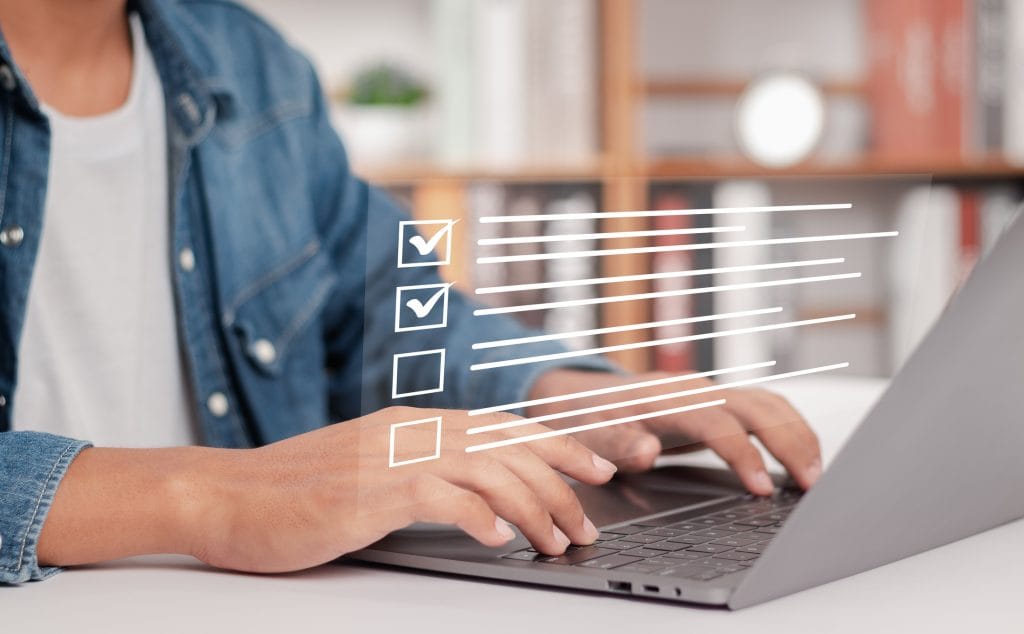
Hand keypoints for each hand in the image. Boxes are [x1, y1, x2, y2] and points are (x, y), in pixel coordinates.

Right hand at [39, 406, 616, 572]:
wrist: (221, 495)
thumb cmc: (291, 491)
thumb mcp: (367, 470)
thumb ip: (419, 471)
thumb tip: (475, 497)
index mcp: (413, 423)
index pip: (503, 427)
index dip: (557, 447)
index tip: (596, 470)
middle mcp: (409, 430)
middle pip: (508, 445)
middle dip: (562, 482)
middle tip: (589, 520)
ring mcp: (389, 456)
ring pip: (487, 469)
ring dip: (532, 506)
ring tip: (557, 540)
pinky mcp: (367, 490)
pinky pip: (439, 496)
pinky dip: (478, 516)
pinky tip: (500, 540)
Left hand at [526, 370, 821, 495]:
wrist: (581, 396)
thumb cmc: (587, 419)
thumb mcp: (589, 436)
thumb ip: (616, 445)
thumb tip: (646, 453)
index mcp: (664, 398)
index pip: (716, 421)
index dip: (743, 453)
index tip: (763, 488)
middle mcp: (694, 389)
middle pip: (756, 406)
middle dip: (789, 442)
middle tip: (813, 485)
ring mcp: (709, 392)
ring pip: (768, 403)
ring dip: (798, 435)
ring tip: (817, 476)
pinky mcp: (718, 403)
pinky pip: (763, 409)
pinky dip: (789, 429)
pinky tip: (801, 458)